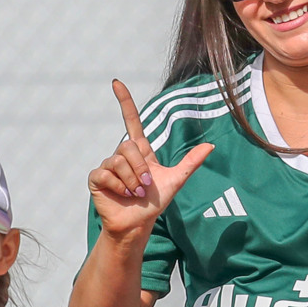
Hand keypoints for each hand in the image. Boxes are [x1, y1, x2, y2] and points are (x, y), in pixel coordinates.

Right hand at [88, 80, 213, 237]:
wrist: (138, 224)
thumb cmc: (154, 203)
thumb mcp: (176, 180)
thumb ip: (191, 162)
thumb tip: (210, 146)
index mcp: (139, 151)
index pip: (131, 120)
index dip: (125, 101)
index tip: (116, 82)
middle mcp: (122, 155)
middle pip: (128, 146)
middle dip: (140, 168)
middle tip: (145, 186)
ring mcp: (108, 165)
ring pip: (118, 161)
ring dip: (132, 181)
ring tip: (135, 194)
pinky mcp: (97, 178)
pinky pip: (106, 174)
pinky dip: (118, 187)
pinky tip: (122, 195)